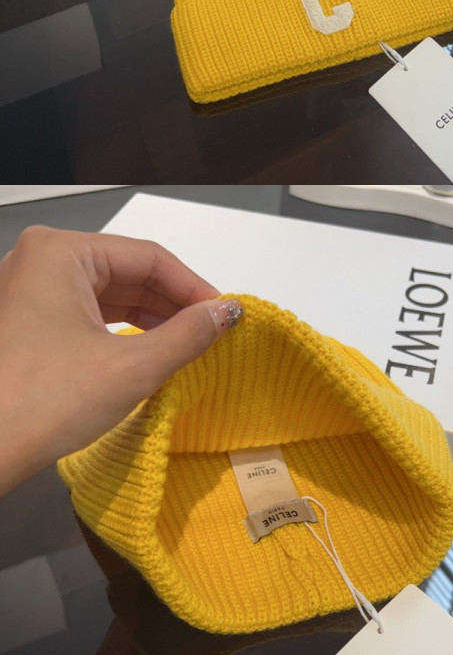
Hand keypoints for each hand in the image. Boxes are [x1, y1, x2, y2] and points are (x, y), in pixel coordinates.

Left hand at [0, 224, 242, 493]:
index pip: (146, 256)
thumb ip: (187, 335)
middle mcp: (38, 260)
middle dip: (170, 302)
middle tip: (210, 332)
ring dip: (147, 317)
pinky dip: (117, 330)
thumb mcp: (130, 368)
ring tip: (186, 344)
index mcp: (59, 252)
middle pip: (125, 271)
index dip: (193, 286)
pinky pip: (82, 313)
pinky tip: (145, 350)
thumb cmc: (43, 402)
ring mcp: (26, 290)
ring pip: (104, 294)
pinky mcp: (24, 322)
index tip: (224, 314)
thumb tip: (226, 313)